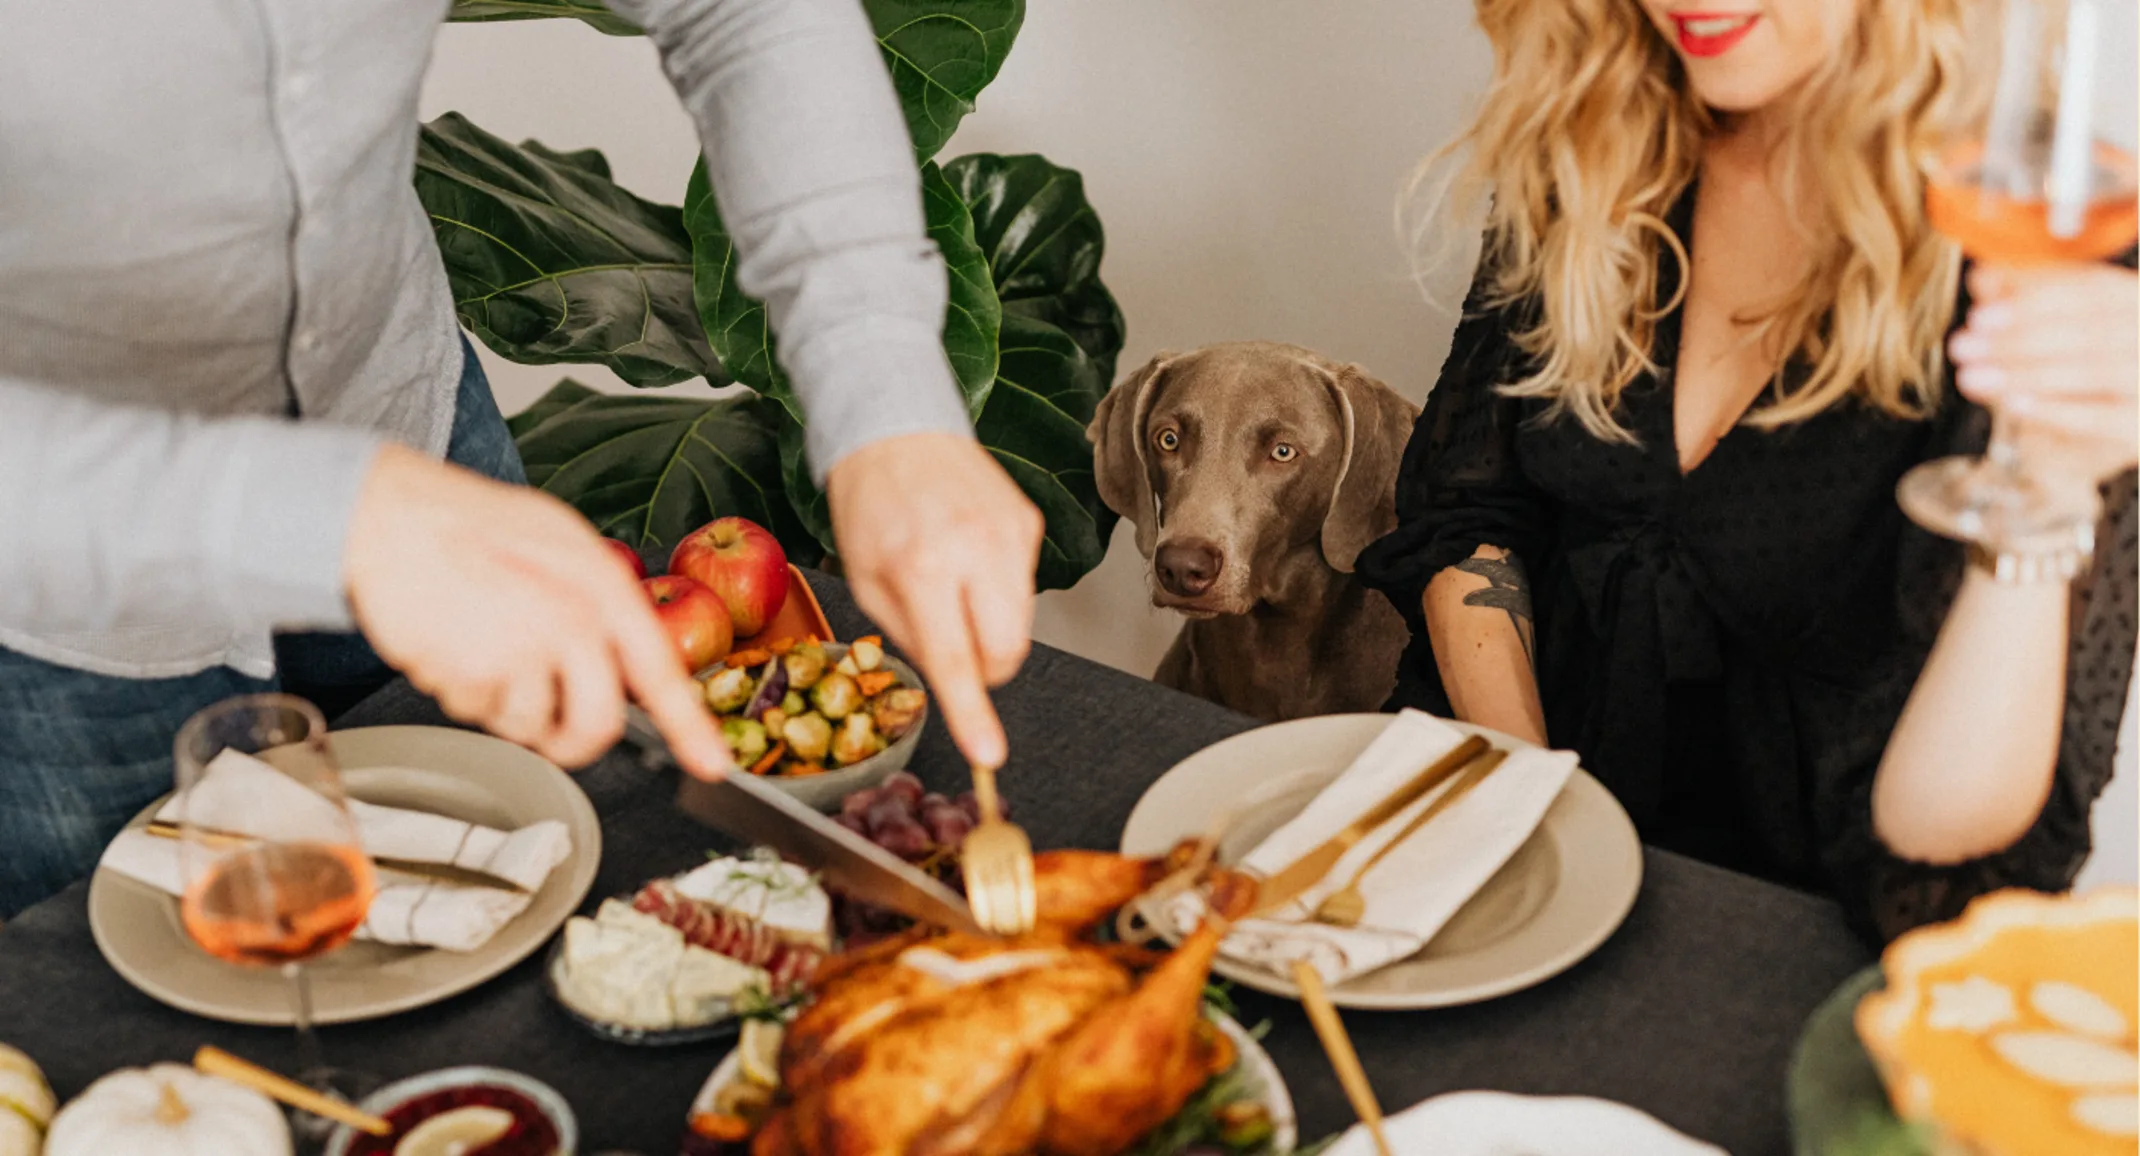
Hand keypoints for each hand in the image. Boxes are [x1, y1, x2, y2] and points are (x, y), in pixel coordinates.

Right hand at [342, 445, 733, 779]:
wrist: (387, 516)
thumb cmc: (471, 524)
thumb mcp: (560, 543)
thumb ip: (598, 600)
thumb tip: (622, 658)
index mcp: (603, 585)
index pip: (659, 669)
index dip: (689, 726)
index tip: (709, 765)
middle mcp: (573, 619)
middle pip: (597, 724)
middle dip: (574, 742)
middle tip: (553, 731)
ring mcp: (524, 649)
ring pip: (529, 725)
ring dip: (503, 706)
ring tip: (480, 646)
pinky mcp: (474, 673)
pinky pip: (478, 712)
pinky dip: (462, 692)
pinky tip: (450, 642)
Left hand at [826, 432, 1042, 768]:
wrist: (898, 429)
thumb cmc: (871, 504)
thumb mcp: (864, 580)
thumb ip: (909, 635)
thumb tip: (951, 683)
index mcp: (923, 567)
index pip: (957, 659)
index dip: (973, 714)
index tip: (990, 754)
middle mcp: (975, 549)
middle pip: (1008, 651)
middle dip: (985, 669)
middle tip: (953, 646)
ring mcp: (1010, 534)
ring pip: (1022, 624)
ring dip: (990, 626)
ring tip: (953, 585)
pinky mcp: (1027, 522)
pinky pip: (1024, 585)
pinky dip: (997, 588)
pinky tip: (967, 554)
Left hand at [1948, 263, 2137, 485]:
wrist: (2105, 425)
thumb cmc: (2079, 362)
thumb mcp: (2053, 322)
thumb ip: (2025, 295)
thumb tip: (1985, 275)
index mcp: (2137, 298)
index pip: (2093, 291)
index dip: (2033, 301)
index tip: (1978, 316)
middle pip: (2089, 332)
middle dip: (2018, 340)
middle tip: (1962, 347)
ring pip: (2093, 372)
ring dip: (2024, 373)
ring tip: (1971, 376)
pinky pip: (2101, 418)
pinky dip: (2055, 410)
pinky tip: (2013, 404)